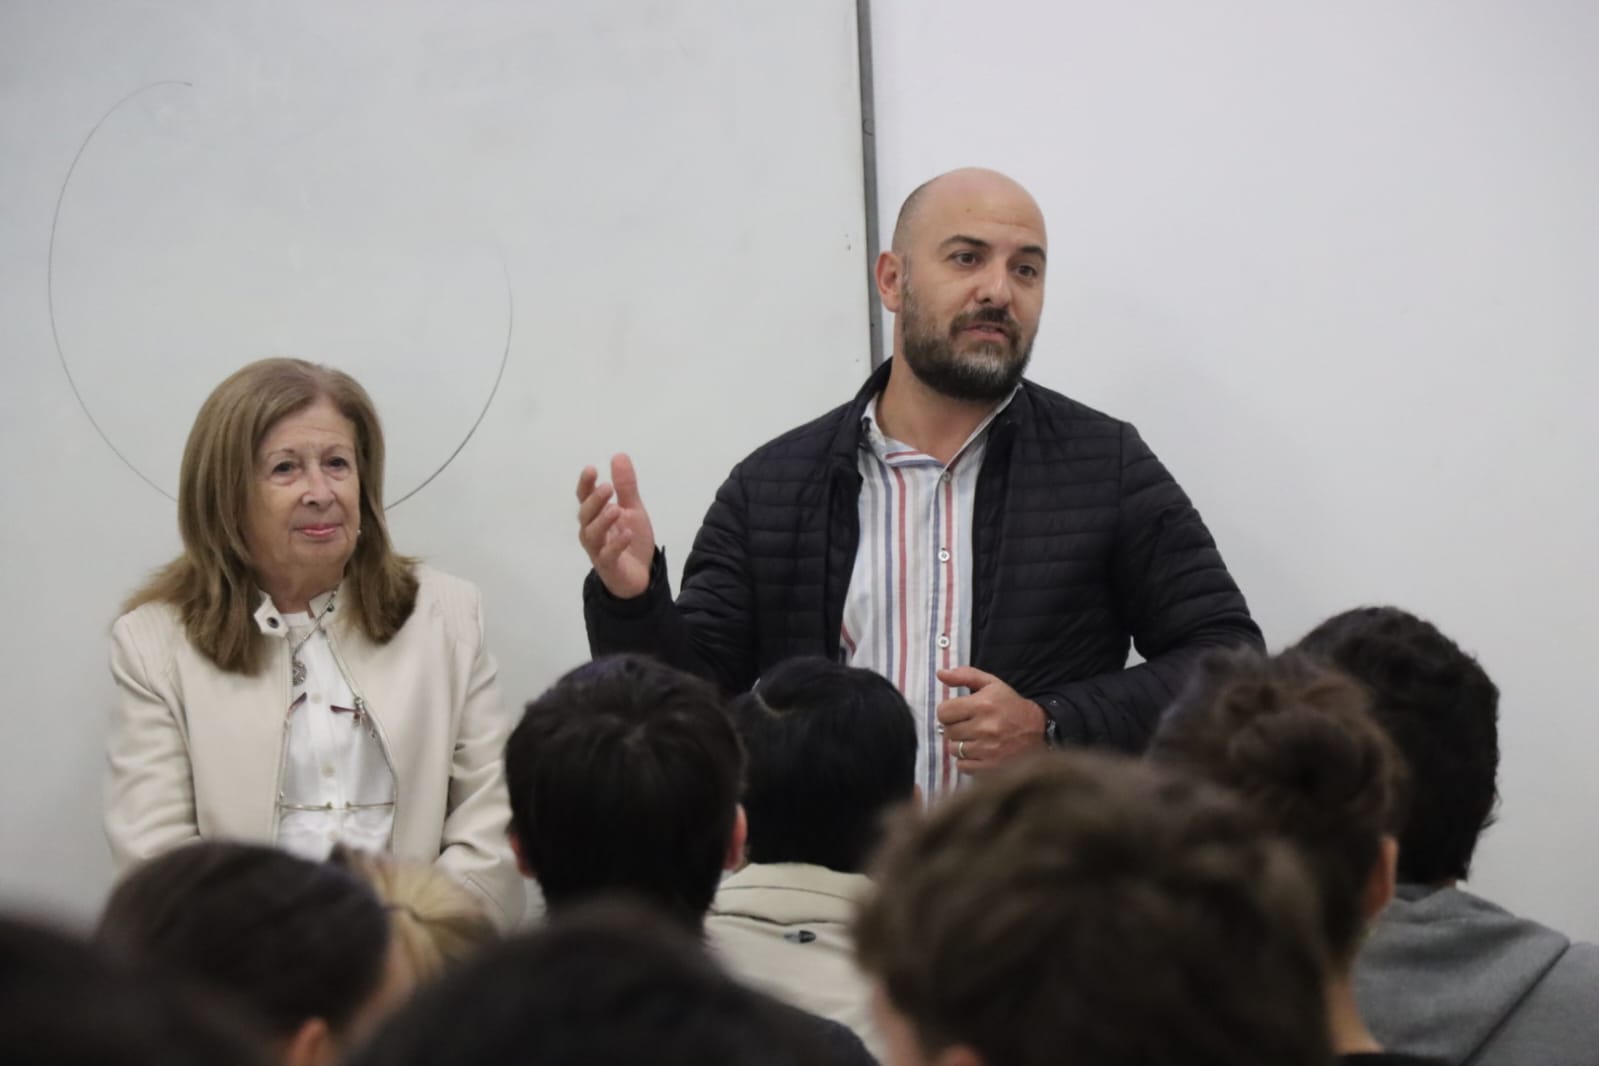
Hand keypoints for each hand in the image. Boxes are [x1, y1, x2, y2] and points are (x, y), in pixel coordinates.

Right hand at [576, 453, 656, 598]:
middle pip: (585, 515)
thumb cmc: (630, 540)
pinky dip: (616, 545)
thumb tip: (619, 455)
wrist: (640, 575)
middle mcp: (592, 532)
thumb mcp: (632, 509)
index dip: (585, 484)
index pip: (585, 497)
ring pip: (592, 535)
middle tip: (607, 488)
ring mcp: (598, 550)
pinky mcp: (609, 566)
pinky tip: (627, 534)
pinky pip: (608, 555)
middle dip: (594, 501)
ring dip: (603, 521)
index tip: (591, 469)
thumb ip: (626, 486)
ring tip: (616, 509)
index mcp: (596, 516)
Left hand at [935, 666, 1047, 773]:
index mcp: (982, 705)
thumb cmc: (1010, 705)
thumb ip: (964, 676)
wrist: (1038, 730)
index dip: (948, 712)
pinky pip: (962, 766)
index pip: (943, 712)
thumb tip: (940, 673)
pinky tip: (979, 752)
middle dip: (955, 727)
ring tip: (975, 738)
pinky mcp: (990, 767)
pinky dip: (966, 760)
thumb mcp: (991, 684)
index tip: (958, 712)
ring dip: (960, 744)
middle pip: (947, 731)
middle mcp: (984, 728)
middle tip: (969, 725)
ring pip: (953, 749)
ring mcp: (987, 750)